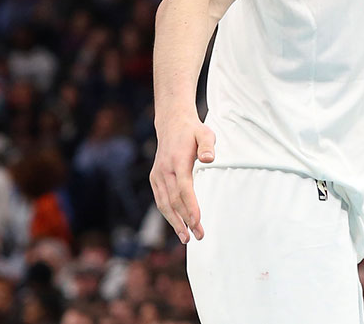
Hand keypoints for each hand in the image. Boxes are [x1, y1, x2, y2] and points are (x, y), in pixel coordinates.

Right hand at [150, 115, 215, 242]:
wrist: (172, 124)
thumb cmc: (193, 131)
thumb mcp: (206, 133)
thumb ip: (208, 145)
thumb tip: (209, 159)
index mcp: (177, 161)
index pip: (184, 188)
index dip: (190, 206)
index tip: (197, 221)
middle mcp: (165, 170)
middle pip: (174, 200)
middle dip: (185, 220)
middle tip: (198, 236)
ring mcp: (157, 175)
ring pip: (164, 203)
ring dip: (175, 222)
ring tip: (186, 238)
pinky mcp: (155, 178)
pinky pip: (160, 200)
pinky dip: (168, 214)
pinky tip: (177, 225)